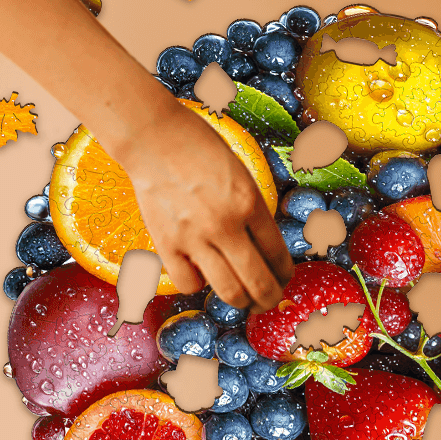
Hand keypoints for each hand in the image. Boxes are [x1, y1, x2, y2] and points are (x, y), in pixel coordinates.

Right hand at [119, 103, 292, 309]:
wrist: (155, 138)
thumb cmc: (201, 148)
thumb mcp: (241, 174)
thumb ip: (252, 209)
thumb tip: (262, 246)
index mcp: (250, 203)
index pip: (277, 254)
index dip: (285, 274)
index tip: (285, 279)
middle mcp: (226, 224)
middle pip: (258, 282)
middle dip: (269, 298)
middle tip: (270, 300)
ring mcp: (195, 237)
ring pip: (228, 291)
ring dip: (241, 301)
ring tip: (244, 300)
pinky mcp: (166, 244)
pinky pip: (188, 284)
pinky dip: (198, 284)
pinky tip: (201, 275)